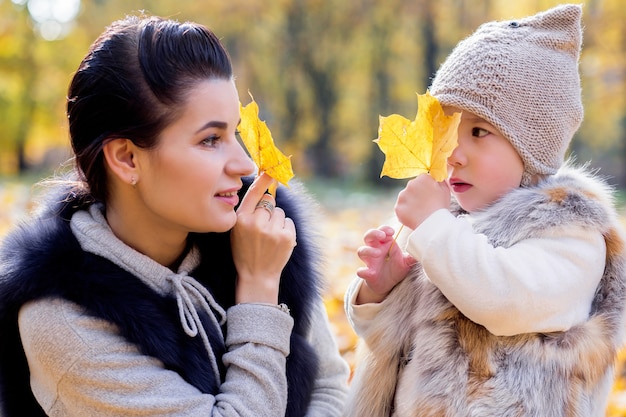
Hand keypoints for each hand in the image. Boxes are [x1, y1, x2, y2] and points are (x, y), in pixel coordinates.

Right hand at [231, 173, 295, 303]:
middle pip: (269, 201)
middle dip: (268, 210)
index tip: (271, 169)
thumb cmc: (245, 251)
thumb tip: (265, 190)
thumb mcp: (237, 230)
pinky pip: (288, 222)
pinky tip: (277, 242)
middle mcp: (256, 223)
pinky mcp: (287, 237)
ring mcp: (273, 231)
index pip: (254, 193)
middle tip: (263, 227)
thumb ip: (248, 211)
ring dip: (277, 221)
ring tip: (269, 237)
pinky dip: (285, 229)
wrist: (257, 276)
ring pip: (280, 212)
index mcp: (240, 220)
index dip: (264, 180)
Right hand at [355, 226, 414, 303]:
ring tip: (378, 253)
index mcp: (384, 244)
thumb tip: (425, 250)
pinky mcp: (367, 273)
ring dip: (368, 250)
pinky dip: (362, 271)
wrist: (388, 285)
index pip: (381, 231)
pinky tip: (367, 272)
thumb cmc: (396, 269)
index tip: (392, 231)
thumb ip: (413, 256)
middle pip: (368, 236)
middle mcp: (375, 250)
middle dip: (373, 233)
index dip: (384, 229)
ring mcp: (369, 261)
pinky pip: (360, 271)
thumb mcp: (406, 262)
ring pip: (361, 251)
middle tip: (382, 235)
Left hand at [395, 174, 449, 229]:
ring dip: (410, 203)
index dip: (426, 188)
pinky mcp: (397, 207)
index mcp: (423, 178)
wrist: (434, 224)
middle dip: (416, 195)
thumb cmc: (441, 207)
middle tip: (424, 205)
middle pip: (412, 188)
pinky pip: (401, 208)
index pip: (422, 180)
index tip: (429, 196)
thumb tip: (434, 178)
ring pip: (405, 198)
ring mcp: (402, 196)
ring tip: (420, 212)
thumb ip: (438, 181)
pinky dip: (406, 212)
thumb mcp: (445, 190)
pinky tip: (414, 216)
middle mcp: (410, 184)